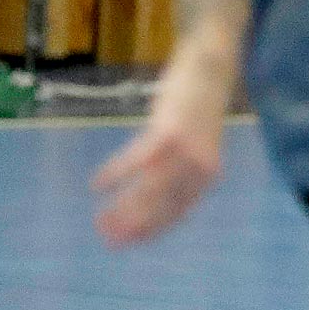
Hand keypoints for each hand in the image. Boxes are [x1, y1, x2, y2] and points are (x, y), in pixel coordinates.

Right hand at [91, 39, 234, 245]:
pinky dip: (115, 174)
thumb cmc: (200, 105)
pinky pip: (136, 160)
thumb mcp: (198, 140)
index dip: (151, 230)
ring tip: (99, 221)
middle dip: (133, 226)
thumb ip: (183, 167)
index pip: (177, 212)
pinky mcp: (169, 132)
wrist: (212, 65)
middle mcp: (200, 167)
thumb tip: (155, 194)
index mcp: (207, 173)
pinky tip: (96, 185)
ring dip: (122, 209)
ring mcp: (185, 150)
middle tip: (106, 240)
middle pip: (161, 206)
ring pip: (148, 190)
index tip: (127, 244)